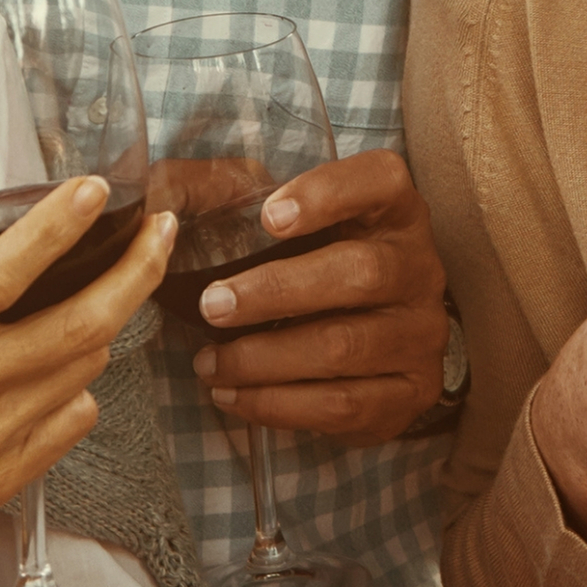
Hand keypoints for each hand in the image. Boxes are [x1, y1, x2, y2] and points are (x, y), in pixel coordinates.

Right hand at [0, 142, 175, 586]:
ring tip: (116, 286)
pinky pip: (72, 423)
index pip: (9, 269)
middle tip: (162, 231)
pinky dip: (81, 387)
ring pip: (84, 369)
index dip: (60, 225)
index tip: (95, 190)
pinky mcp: (2, 476)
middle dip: (136, 270)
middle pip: (81, 322)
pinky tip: (68, 364)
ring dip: (109, 321)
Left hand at [190, 145, 450, 444]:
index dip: (327, 194)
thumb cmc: (321, 270)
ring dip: (263, 358)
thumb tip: (164, 203)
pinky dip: (277, 404)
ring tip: (208, 361)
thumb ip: (249, 205)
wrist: (382, 347)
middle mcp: (421, 269)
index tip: (266, 216)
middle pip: (360, 272)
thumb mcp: (302, 227)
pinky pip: (341, 404)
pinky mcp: (411, 394)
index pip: (382, 181)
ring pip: (343, 347)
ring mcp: (422, 335)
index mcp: (396, 212)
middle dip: (276, 291)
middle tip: (211, 305)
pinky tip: (233, 395)